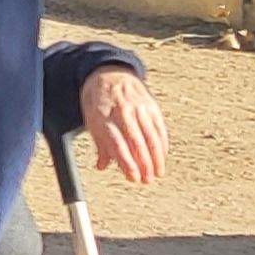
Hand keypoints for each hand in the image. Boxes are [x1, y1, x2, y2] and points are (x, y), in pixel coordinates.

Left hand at [78, 66, 167, 184]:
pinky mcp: (150, 105)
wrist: (110, 73)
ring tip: (157, 173)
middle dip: (143, 164)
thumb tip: (101, 166)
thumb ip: (100, 143)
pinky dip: (162, 143)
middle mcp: (121, 112)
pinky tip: (162, 156)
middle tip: (147, 180)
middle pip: (136, 142)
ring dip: (156, 157)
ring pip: (151, 136)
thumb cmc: (98, 103)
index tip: (133, 178)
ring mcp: (138, 107)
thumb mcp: (91, 120)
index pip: (117, 144)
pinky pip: (159, 127)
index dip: (127, 163)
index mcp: (103, 118)